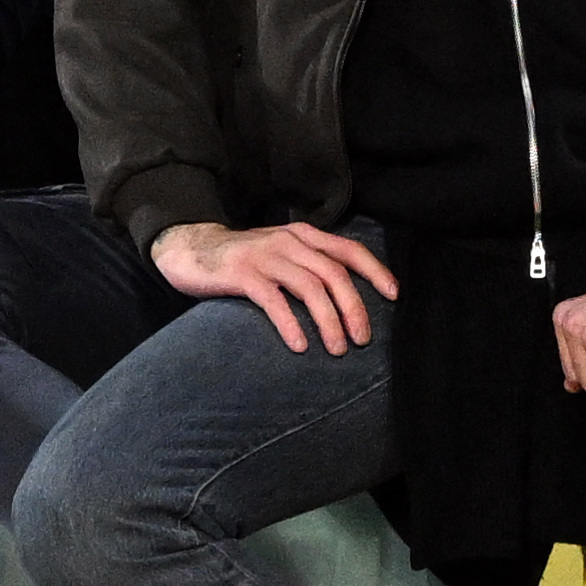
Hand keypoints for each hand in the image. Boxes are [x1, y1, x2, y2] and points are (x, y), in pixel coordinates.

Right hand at [153, 218, 395, 353]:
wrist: (192, 249)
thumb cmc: (245, 259)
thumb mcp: (283, 253)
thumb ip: (311, 266)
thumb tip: (348, 298)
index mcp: (304, 236)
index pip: (350, 250)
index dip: (375, 271)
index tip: (394, 296)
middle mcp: (289, 242)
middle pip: (334, 273)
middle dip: (354, 307)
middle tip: (363, 340)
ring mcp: (266, 256)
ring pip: (309, 287)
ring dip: (328, 320)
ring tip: (338, 349)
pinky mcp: (242, 274)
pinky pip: (274, 300)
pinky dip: (290, 324)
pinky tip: (300, 345)